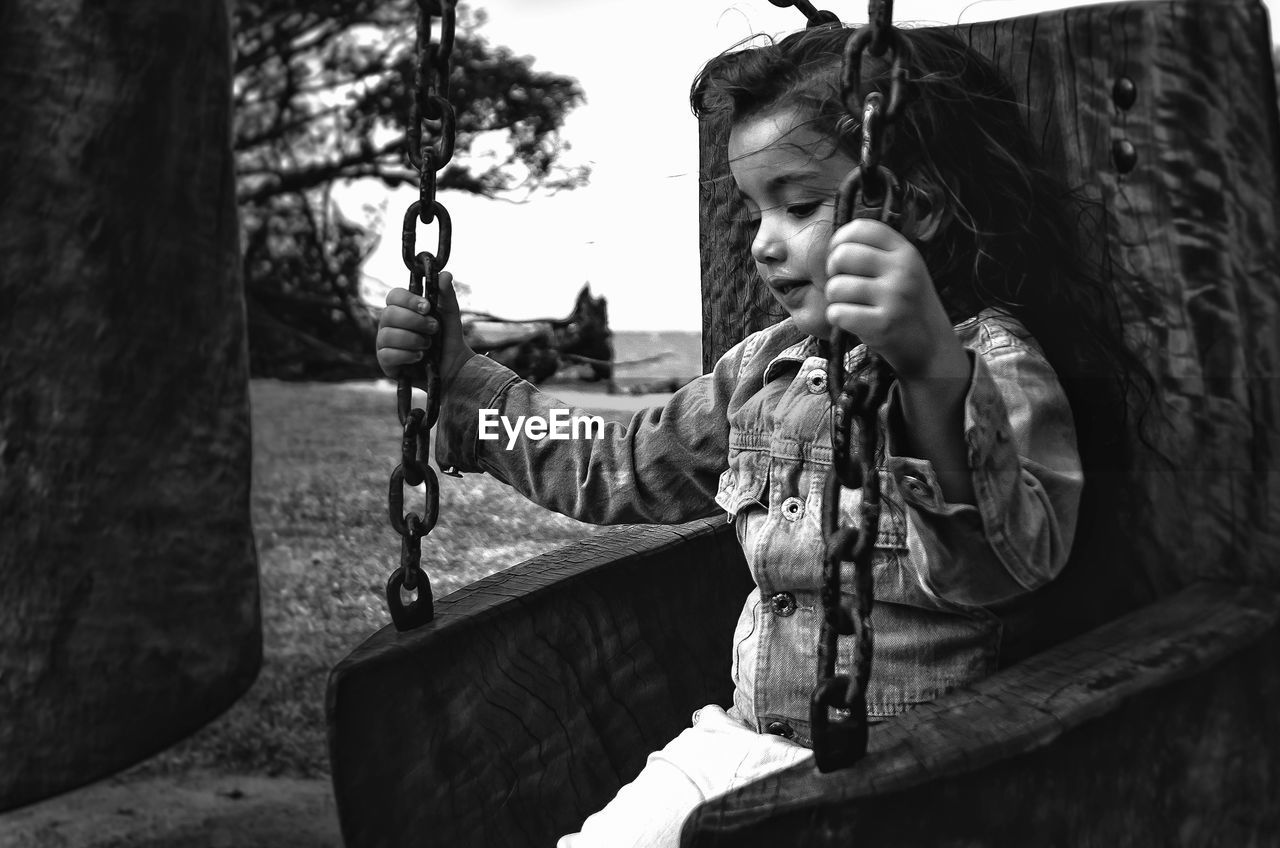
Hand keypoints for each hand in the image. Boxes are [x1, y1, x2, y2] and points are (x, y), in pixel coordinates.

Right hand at [376, 271, 474, 384]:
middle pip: (389, 314)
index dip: (408, 300)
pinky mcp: (386, 362)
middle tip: (434, 328)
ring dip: (413, 339)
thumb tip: (445, 274)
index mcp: (402, 309)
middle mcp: (389, 324)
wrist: (454, 366)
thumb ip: (446, 294)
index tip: (427, 307)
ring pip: (387, 335)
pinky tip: (420, 356)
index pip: (393, 296)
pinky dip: (407, 355)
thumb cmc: (447, 337)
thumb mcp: (449, 314)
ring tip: (429, 345)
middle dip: (415, 321)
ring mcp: (385, 343)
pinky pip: (388, 355)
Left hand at [824, 219, 966, 380]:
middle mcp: (902, 270)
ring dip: (835, 300)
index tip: (843, 259)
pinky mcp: (883, 325)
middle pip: (841, 255)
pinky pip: (837, 313)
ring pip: (836, 287)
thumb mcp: (904, 269)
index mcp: (905, 251)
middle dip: (833, 272)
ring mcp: (894, 297)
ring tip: (852, 306)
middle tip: (845, 285)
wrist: (932, 347)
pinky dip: (837, 319)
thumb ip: (876, 253)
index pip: (859, 228)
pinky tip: (853, 321)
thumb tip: (834, 245)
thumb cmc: (907, 305)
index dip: (840, 241)